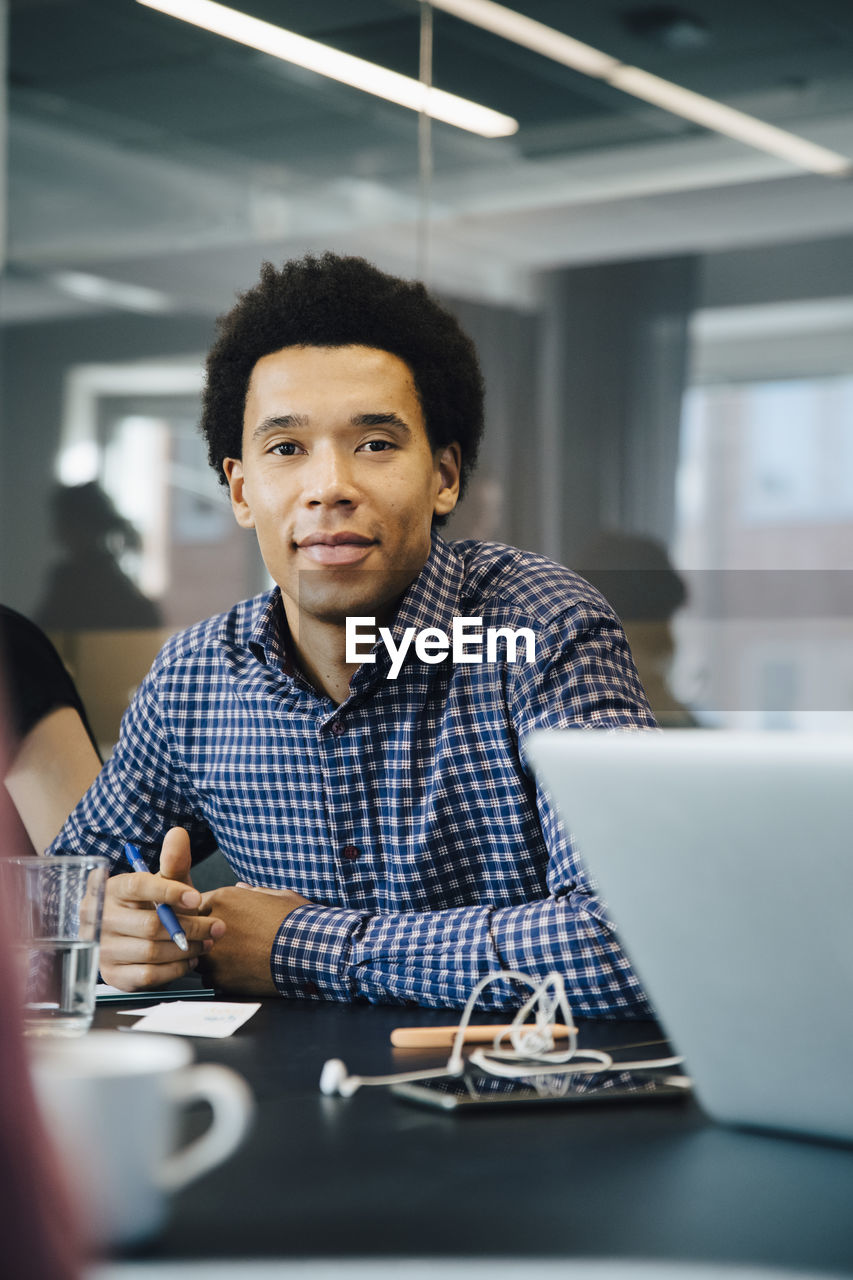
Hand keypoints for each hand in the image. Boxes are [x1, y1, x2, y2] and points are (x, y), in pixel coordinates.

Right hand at [99, 828, 225, 990]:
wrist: (134, 937)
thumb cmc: (153, 905)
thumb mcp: (164, 883)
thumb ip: (174, 861)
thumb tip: (178, 833)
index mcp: (112, 888)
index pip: (138, 886)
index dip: (169, 891)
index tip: (197, 898)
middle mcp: (100, 918)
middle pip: (150, 924)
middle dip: (191, 926)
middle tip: (217, 927)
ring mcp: (103, 949)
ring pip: (152, 951)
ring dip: (187, 948)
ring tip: (208, 942)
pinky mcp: (111, 975)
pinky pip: (148, 975)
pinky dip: (175, 969)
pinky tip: (190, 959)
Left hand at [197, 883, 311, 995]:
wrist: (308, 952)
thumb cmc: (296, 921)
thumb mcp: (278, 896)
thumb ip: (253, 892)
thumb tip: (242, 888)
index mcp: (224, 899)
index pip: (197, 905)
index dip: (206, 913)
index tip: (216, 920)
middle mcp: (212, 925)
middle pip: (193, 930)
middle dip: (204, 935)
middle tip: (228, 939)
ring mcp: (214, 953)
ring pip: (199, 955)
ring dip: (211, 956)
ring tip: (236, 957)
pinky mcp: (220, 978)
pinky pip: (209, 977)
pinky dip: (220, 976)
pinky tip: (240, 971)